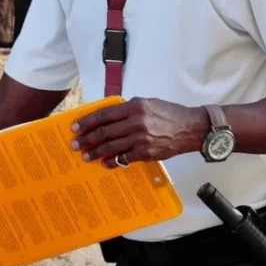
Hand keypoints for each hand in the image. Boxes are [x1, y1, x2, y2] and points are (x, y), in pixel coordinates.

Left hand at [70, 98, 208, 168]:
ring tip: (86, 156)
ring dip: (96, 152)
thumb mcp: (147, 103)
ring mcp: (141, 139)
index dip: (87, 122)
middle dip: (87, 139)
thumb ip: (128, 109)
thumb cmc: (169, 114)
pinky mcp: (147, 153)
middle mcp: (136, 122)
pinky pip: (124, 158)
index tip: (75, 127)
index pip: (104, 114)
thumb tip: (107, 117)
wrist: (191, 128)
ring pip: (111, 146)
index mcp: (134, 106)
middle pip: (104, 132)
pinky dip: (112, 161)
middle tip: (75, 144)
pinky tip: (104, 163)